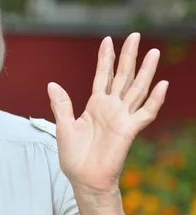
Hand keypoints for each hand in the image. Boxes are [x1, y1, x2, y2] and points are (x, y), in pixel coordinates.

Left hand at [48, 33, 167, 192]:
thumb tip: (52, 83)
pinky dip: (155, 100)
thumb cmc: (74, 156)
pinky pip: (145, 113)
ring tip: (153, 52)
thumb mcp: (63, 126)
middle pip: (123, 76)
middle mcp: (111, 108)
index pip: (103, 75)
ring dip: (146, 71)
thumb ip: (61, 104)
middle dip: (128, 56)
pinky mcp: (129, 130)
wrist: (83, 178)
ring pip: (137, 89)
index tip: (108, 39)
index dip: (105, 58)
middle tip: (136, 36)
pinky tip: (162, 85)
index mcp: (95, 105)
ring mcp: (122, 117)